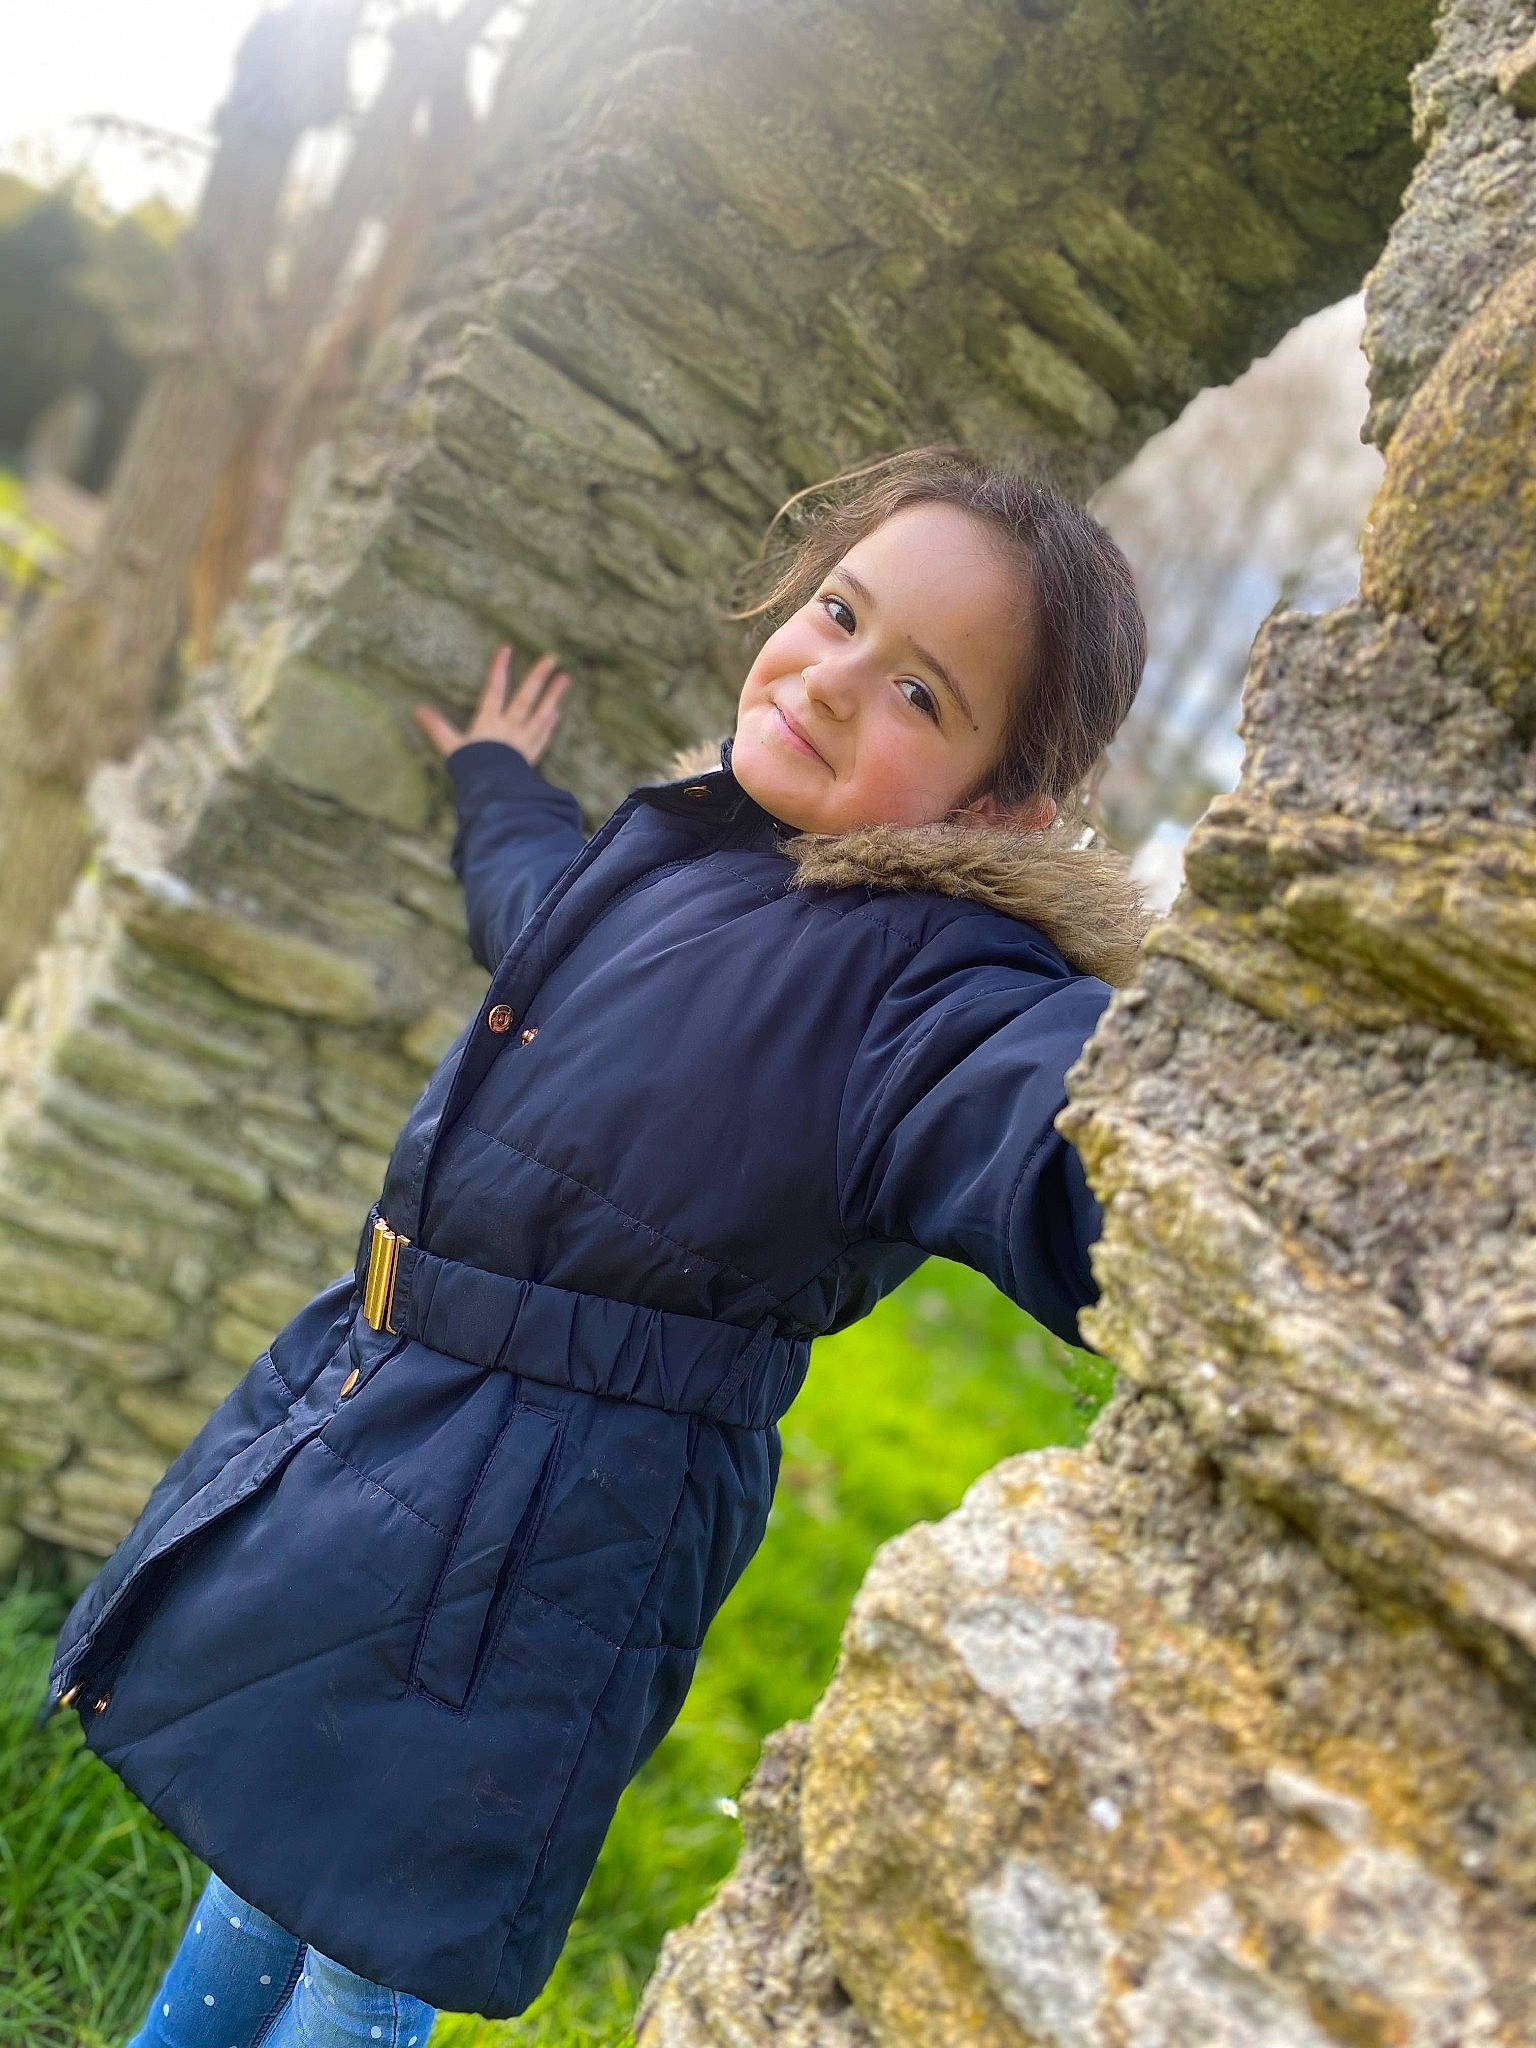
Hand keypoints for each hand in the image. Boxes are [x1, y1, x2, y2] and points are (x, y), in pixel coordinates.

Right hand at [414, 647, 572, 764]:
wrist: (492, 792)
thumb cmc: (471, 769)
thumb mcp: (450, 747)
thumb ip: (436, 727)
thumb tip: (417, 709)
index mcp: (489, 722)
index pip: (494, 689)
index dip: (499, 668)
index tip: (507, 648)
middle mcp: (510, 727)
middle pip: (525, 697)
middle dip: (538, 677)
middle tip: (552, 658)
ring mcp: (524, 740)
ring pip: (541, 713)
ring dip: (554, 695)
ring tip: (566, 678)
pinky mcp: (532, 755)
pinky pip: (543, 736)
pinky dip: (550, 724)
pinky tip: (557, 713)